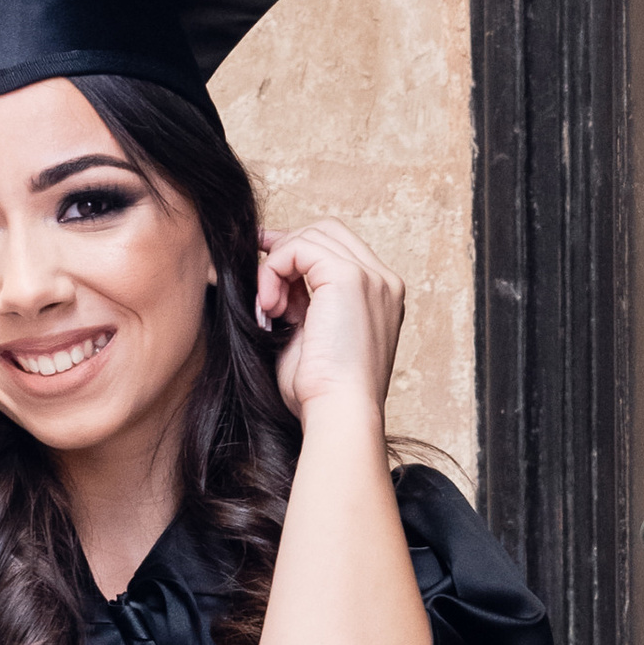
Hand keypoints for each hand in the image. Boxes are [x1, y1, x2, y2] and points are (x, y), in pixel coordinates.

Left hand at [254, 218, 404, 425]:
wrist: (339, 412)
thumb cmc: (322, 393)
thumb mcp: (309, 338)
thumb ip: (300, 304)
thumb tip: (276, 280)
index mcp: (380, 298)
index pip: (338, 250)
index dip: (298, 251)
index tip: (265, 265)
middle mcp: (383, 282)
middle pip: (327, 232)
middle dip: (287, 249)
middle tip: (261, 281)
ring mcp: (371, 277)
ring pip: (311, 236)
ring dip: (277, 266)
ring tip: (268, 308)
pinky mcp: (349, 278)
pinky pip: (299, 248)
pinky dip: (275, 269)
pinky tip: (270, 305)